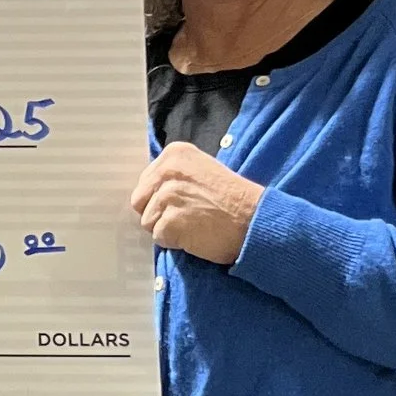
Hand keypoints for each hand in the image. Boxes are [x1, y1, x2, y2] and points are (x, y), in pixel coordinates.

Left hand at [133, 141, 263, 265]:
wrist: (255, 219)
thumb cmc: (234, 199)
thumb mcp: (203, 170)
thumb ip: (175, 176)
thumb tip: (151, 193)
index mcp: (175, 154)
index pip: (146, 181)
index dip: (160, 197)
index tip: (185, 201)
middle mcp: (167, 171)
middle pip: (140, 201)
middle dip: (158, 213)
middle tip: (186, 217)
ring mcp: (167, 196)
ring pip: (148, 222)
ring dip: (167, 229)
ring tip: (194, 225)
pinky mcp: (169, 221)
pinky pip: (159, 238)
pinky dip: (174, 242)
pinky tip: (195, 235)